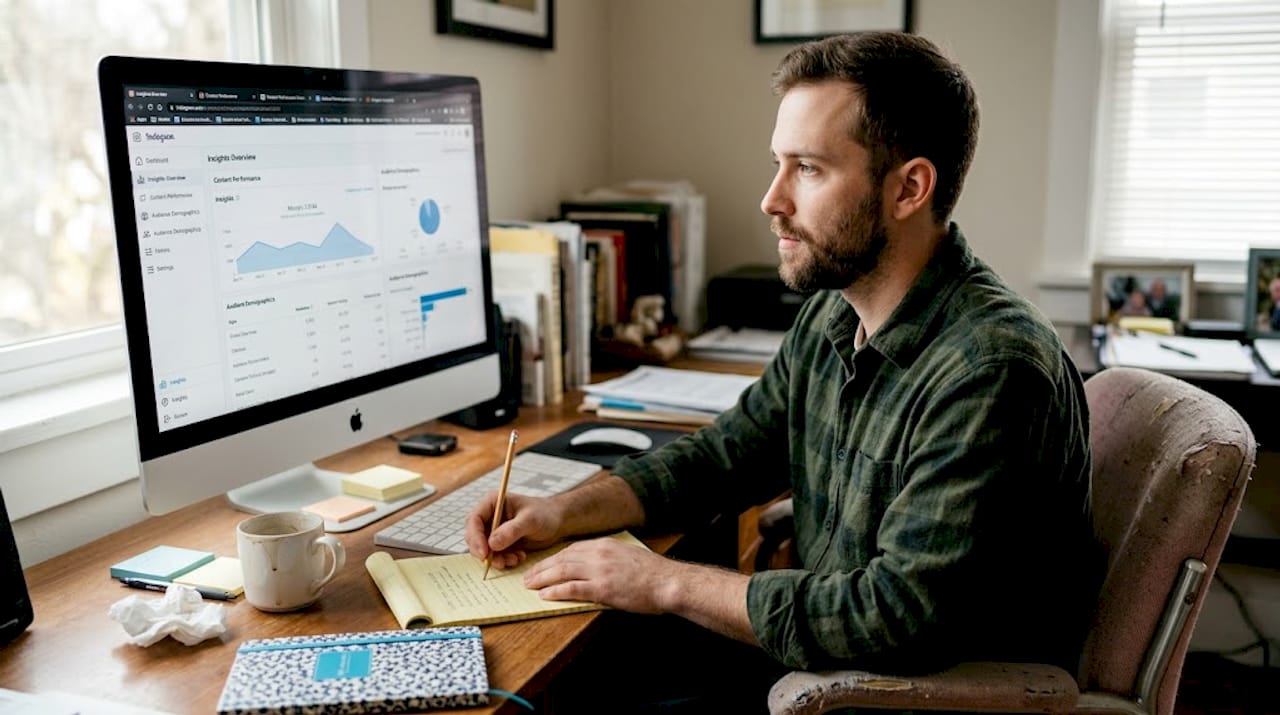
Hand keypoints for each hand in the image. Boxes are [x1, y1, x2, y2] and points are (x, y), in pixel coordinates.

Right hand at [464, 491, 563, 569]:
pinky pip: (494, 556)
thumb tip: (492, 543)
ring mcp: (494, 531)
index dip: (475, 537)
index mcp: (492, 503)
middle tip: (498, 563)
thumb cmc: (545, 514)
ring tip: (515, 559)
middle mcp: (489, 517)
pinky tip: (519, 557)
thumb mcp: (530, 520)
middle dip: (484, 552)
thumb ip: (511, 530)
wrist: (558, 522)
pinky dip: (504, 560)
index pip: (474, 520)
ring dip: (496, 559)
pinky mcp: (500, 543)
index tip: (484, 553)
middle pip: (473, 537)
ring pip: (483, 549)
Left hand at [522, 537, 677, 613]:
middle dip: (543, 568)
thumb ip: (609, 559)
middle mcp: (600, 554)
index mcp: (606, 545)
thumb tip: (592, 568)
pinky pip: (573, 588)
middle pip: (563, 559)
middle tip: (528, 576)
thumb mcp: (627, 557)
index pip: (572, 549)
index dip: (554, 558)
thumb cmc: (653, 574)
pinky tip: (545, 596)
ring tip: (530, 586)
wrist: (668, 582)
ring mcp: (600, 571)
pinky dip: (557, 591)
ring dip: (543, 579)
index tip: (543, 565)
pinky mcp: (603, 588)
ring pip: (563, 572)